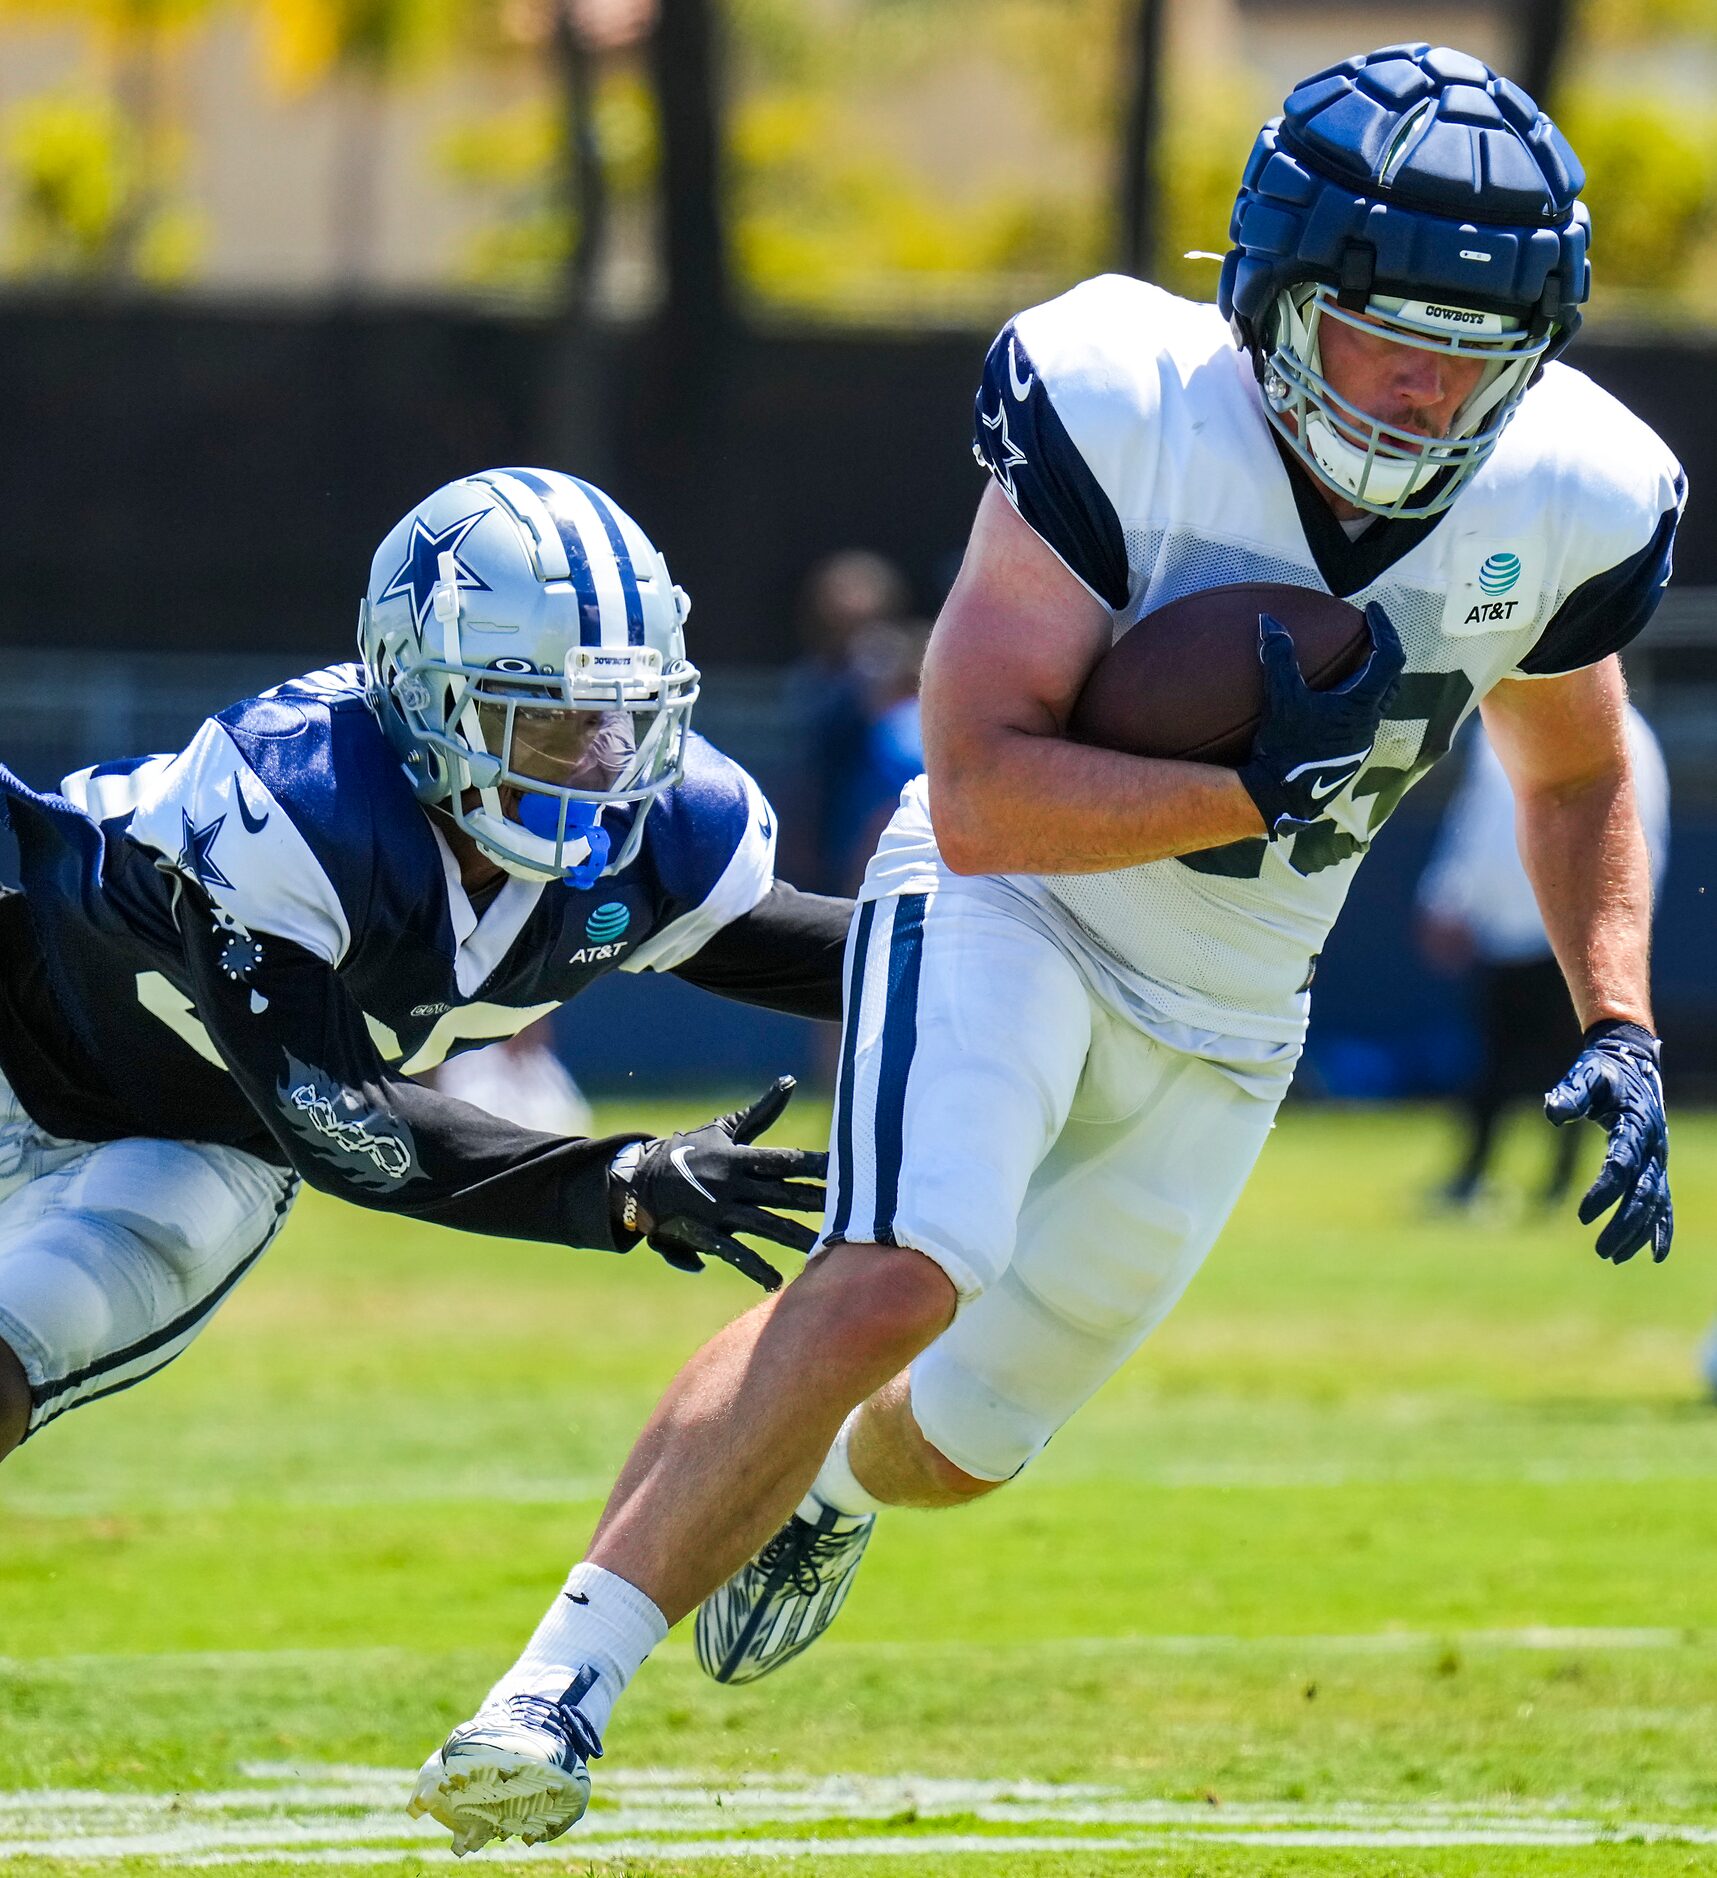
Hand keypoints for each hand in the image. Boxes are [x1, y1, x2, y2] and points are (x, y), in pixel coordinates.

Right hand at [610, 1077, 827, 1289]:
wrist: (639, 1180)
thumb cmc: (689, 1151)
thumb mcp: (725, 1129)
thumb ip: (761, 1111)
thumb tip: (790, 1080)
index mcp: (739, 1157)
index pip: (786, 1160)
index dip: (815, 1163)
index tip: (846, 1165)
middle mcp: (734, 1184)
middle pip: (783, 1193)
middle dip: (817, 1201)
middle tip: (853, 1208)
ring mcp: (720, 1211)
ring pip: (767, 1225)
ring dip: (796, 1237)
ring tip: (824, 1249)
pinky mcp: (706, 1234)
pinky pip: (735, 1253)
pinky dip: (754, 1267)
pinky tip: (775, 1281)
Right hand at [1237, 602, 1405, 837]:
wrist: (1280, 796)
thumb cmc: (1284, 747)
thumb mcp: (1280, 698)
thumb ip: (1279, 657)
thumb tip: (1270, 621)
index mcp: (1360, 704)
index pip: (1389, 656)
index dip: (1384, 628)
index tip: (1371, 611)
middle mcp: (1369, 723)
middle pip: (1392, 679)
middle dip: (1383, 652)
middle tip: (1368, 635)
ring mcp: (1361, 742)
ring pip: (1380, 702)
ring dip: (1372, 680)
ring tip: (1354, 666)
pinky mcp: (1350, 756)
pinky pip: (1364, 720)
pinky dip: (1358, 702)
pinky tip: (1335, 703)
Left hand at [1545, 1021, 1671, 1262]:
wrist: (1630, 1059)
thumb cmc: (1602, 1070)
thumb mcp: (1584, 1077)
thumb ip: (1569, 1095)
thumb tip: (1552, 1114)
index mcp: (1635, 1125)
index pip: (1621, 1167)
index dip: (1604, 1193)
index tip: (1582, 1216)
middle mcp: (1653, 1145)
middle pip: (1642, 1194)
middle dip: (1624, 1225)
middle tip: (1600, 1251)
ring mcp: (1658, 1156)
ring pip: (1654, 1203)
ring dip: (1637, 1232)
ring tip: (1613, 1256)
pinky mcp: (1656, 1163)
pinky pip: (1662, 1201)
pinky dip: (1660, 1227)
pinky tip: (1653, 1254)